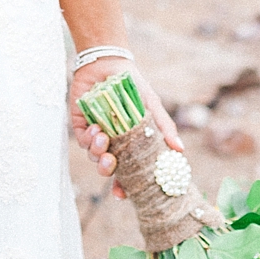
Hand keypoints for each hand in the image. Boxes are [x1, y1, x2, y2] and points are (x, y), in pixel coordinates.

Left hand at [69, 57, 181, 199]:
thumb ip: (163, 127)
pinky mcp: (80, 125)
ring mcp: (96, 135)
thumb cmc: (133, 85)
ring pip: (93, 156)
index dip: (125, 187)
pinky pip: (82, 141)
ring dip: (97, 151)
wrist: (108, 63)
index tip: (123, 195)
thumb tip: (180, 150)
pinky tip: (95, 128)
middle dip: (108, 170)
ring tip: (103, 136)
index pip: (127, 172)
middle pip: (108, 169)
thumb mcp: (151, 106)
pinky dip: (88, 138)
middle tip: (111, 164)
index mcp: (129, 145)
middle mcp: (112, 143)